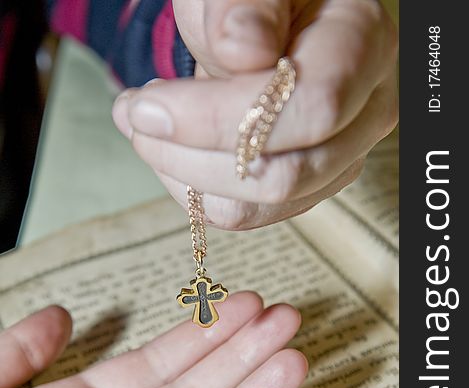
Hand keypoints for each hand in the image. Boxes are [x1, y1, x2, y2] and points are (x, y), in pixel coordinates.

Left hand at [113, 0, 397, 229]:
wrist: (261, 28)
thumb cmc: (252, 1)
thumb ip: (246, 4)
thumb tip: (244, 49)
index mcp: (363, 47)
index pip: (309, 106)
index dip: (221, 118)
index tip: (150, 105)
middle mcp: (363, 115)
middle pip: (284, 174)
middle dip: (192, 156)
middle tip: (137, 118)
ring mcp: (338, 160)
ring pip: (256, 207)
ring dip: (185, 176)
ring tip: (148, 129)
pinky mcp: (304, 189)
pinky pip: (242, 215)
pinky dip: (194, 192)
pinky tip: (174, 153)